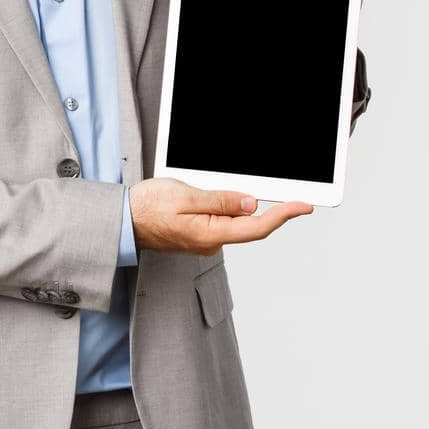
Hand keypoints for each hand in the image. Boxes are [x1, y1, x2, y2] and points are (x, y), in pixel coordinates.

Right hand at [128, 177, 312, 255]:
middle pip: (250, 224)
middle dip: (265, 206)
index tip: (303, 206)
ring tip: (215, 187)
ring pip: (234, 220)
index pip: (257, 227)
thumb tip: (251, 204)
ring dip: (237, 204)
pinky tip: (212, 194)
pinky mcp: (200, 234)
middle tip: (278, 188)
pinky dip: (226, 206)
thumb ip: (220, 201)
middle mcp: (212, 242)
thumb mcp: (186, 196)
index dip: (284, 216)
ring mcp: (206, 240)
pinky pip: (222, 220)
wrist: (124, 220)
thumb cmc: (149, 207)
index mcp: (211, 234)